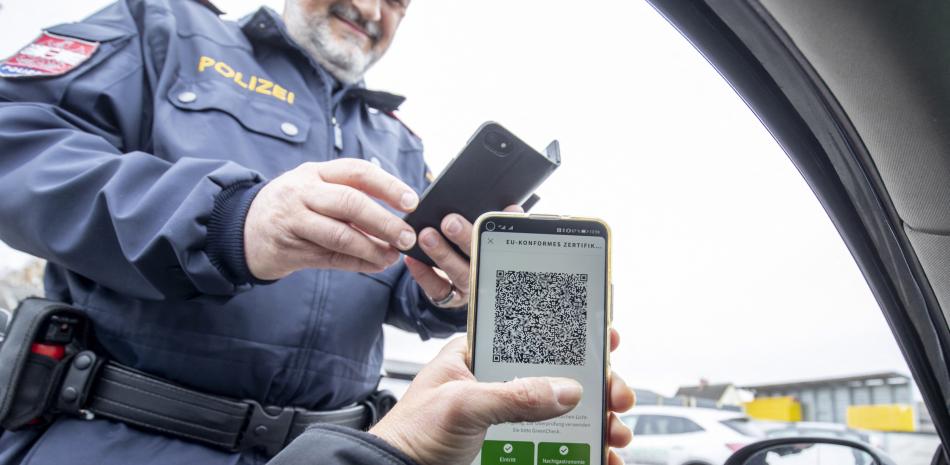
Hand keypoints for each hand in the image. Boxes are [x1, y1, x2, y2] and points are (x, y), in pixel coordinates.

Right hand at [244, 159, 418, 279]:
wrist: (241, 230)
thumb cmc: (292, 207)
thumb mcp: (315, 190)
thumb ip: (350, 198)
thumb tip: (398, 216)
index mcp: (315, 172)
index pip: (357, 171)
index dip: (388, 185)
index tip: (412, 201)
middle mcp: (303, 192)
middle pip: (350, 202)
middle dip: (384, 221)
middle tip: (407, 236)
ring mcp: (293, 221)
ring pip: (340, 234)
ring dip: (372, 248)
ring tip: (393, 256)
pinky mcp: (289, 249)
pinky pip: (331, 258)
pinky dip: (357, 263)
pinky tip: (375, 265)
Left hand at [371, 328, 634, 464]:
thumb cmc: (411, 433)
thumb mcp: (461, 404)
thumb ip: (512, 394)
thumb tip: (565, 388)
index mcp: (482, 353)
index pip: (535, 331)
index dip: (574, 332)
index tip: (606, 337)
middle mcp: (500, 379)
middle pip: (562, 372)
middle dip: (596, 384)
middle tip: (617, 395)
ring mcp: (510, 412)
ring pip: (566, 409)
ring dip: (597, 419)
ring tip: (614, 431)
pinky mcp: (515, 442)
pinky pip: (557, 442)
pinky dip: (583, 448)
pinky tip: (601, 455)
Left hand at [405, 205, 522, 307]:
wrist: (462, 280)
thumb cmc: (476, 248)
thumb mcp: (491, 236)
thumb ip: (502, 223)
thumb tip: (512, 208)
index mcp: (501, 257)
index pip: (503, 245)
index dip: (500, 232)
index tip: (488, 216)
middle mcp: (487, 275)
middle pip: (479, 258)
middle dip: (465, 239)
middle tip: (450, 222)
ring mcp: (468, 289)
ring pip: (458, 274)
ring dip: (442, 255)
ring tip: (426, 236)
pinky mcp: (450, 299)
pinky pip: (438, 290)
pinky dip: (424, 274)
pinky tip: (412, 258)